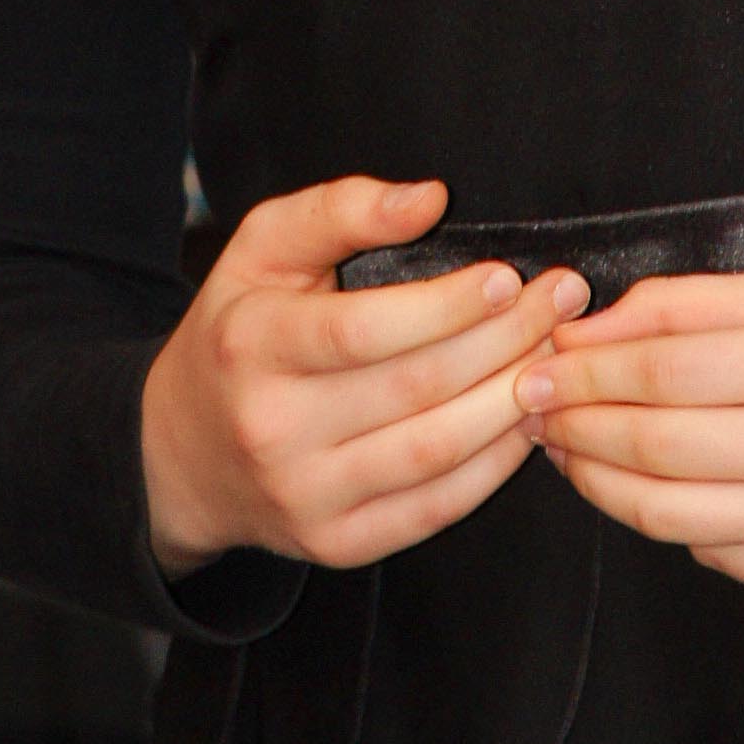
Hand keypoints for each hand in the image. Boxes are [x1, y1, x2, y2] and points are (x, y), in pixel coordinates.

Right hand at [141, 175, 591, 578]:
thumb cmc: (240, 332)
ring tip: (555, 356)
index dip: (447, 305)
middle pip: (414, 388)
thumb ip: (340, 210)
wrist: (182, 454)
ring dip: (512, 402)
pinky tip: (526, 420)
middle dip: (504, 340)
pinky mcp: (336, 544)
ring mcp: (304, 497)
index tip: (508, 276)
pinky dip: (495, 466)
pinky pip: (435, 508)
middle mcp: (272, 429)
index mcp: (251, 345)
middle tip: (561, 301)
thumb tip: (430, 198)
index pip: (363, 330)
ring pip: (435, 451)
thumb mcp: (261, 249)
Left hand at [519, 275, 743, 592]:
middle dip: (572, 422)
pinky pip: (705, 548)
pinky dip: (654, 516)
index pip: (661, 371)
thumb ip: (693, 305)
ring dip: (592, 477)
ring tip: (562, 445)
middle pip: (651, 443)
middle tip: (528, 402)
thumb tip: (591, 326)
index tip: (538, 361)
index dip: (584, 369)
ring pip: (662, 510)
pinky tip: (629, 484)